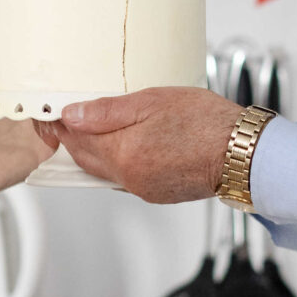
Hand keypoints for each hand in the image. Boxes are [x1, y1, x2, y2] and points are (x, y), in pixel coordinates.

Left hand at [37, 88, 244, 203]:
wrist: (243, 154)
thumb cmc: (207, 123)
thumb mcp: (153, 101)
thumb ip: (108, 111)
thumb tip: (72, 115)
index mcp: (123, 153)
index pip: (77, 139)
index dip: (62, 123)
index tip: (53, 112)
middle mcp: (129, 178)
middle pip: (86, 158)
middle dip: (74, 138)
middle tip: (69, 117)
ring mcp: (143, 189)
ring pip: (105, 170)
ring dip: (96, 151)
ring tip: (97, 127)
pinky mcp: (157, 194)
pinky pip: (125, 178)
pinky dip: (118, 161)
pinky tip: (127, 144)